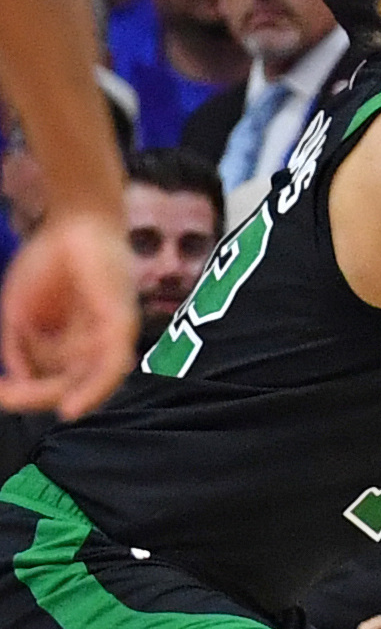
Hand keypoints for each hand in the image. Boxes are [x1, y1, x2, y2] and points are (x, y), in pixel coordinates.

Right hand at [0, 209, 135, 416]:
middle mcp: (93, 348)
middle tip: (2, 395)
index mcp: (71, 347)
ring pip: (79, 381)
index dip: (20, 394)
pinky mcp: (121, 327)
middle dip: (29, 396)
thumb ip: (19, 348)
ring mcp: (109, 339)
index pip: (48, 382)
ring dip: (47, 389)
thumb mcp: (19, 311)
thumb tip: (20, 380)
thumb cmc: (49, 261)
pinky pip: (110, 368)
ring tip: (17, 385)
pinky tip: (69, 408)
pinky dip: (91, 391)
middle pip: (63, 387)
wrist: (74, 220)